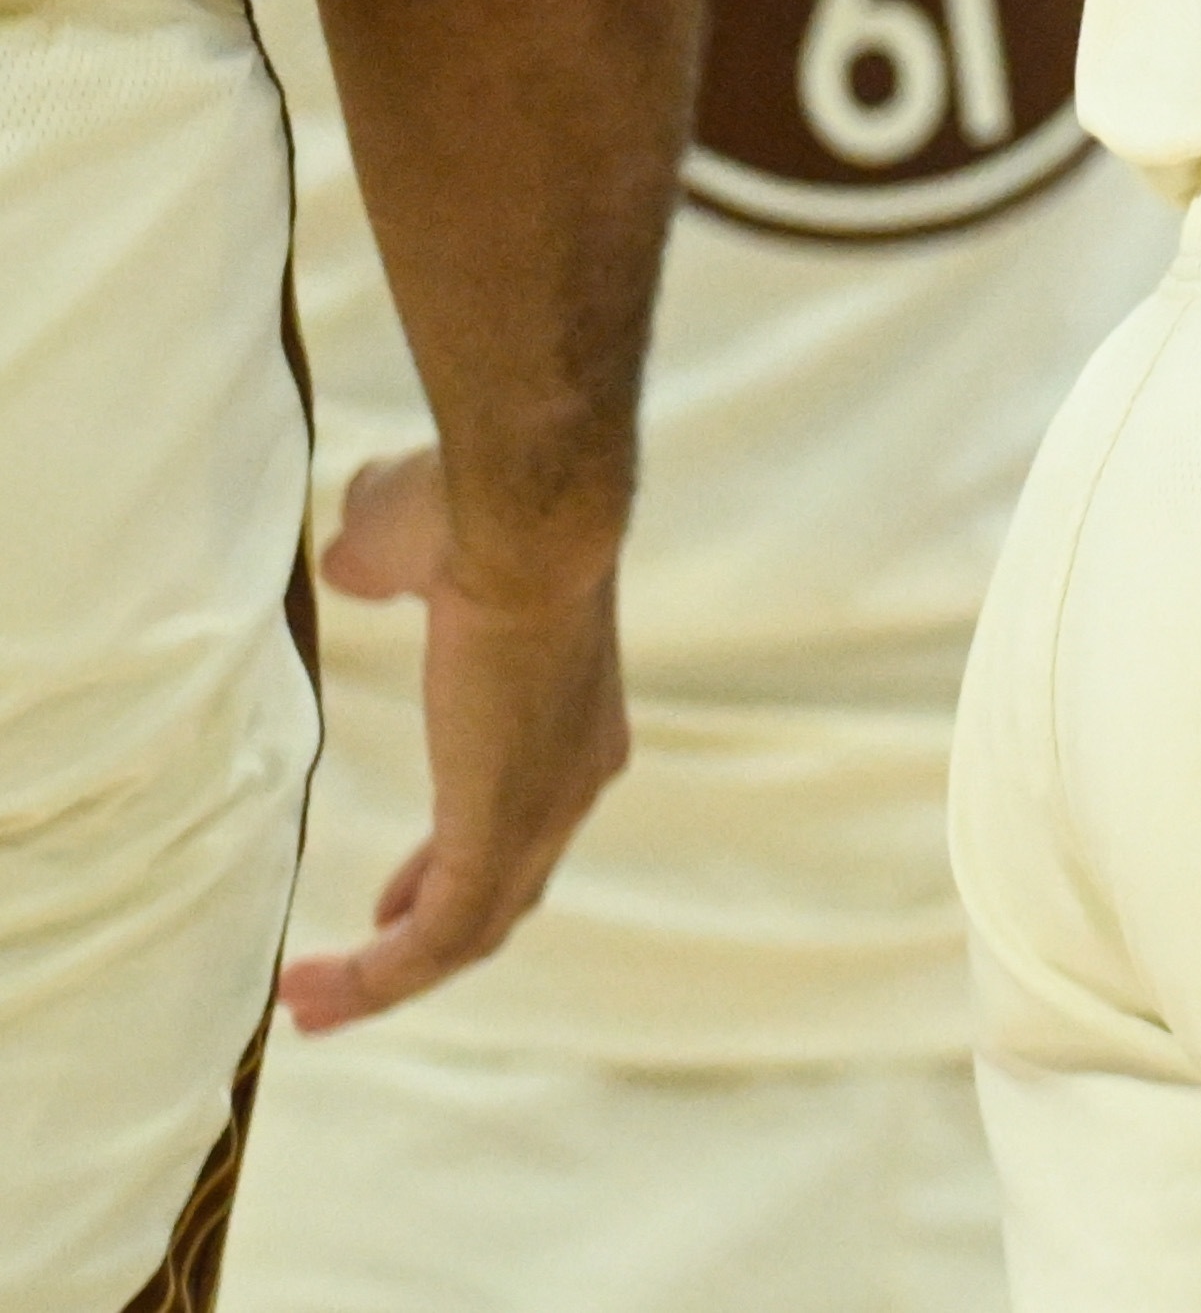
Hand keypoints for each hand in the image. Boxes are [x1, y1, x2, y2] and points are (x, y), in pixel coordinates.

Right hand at [279, 453, 628, 1029]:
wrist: (521, 520)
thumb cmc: (474, 512)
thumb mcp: (417, 548)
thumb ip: (387, 564)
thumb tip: (355, 557)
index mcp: (572, 723)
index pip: (517, 829)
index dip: (448, 876)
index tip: (394, 906)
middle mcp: (574, 778)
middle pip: (502, 893)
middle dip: (420, 943)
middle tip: (348, 975)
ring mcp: (545, 810)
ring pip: (469, 932)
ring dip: (386, 979)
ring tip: (308, 1006)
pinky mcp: (502, 830)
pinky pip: (444, 937)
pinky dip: (385, 975)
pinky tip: (319, 991)